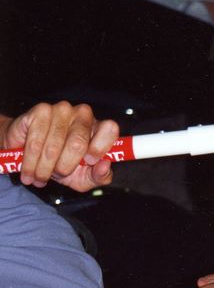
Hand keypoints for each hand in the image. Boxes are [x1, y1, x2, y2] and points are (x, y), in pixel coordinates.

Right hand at [0, 102, 118, 191]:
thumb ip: (100, 176)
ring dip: (44, 169)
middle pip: (78, 143)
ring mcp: (61, 110)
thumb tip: (104, 166)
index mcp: (99, 129)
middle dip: (65, 167)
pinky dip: (31, 162)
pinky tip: (29, 170)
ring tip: (40, 177)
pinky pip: (35, 142)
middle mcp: (83, 114)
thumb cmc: (63, 165)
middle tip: (58, 174)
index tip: (89, 161)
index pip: (110, 129)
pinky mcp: (40, 111)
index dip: (99, 147)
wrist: (33, 157)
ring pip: (53, 147)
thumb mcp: (85, 177)